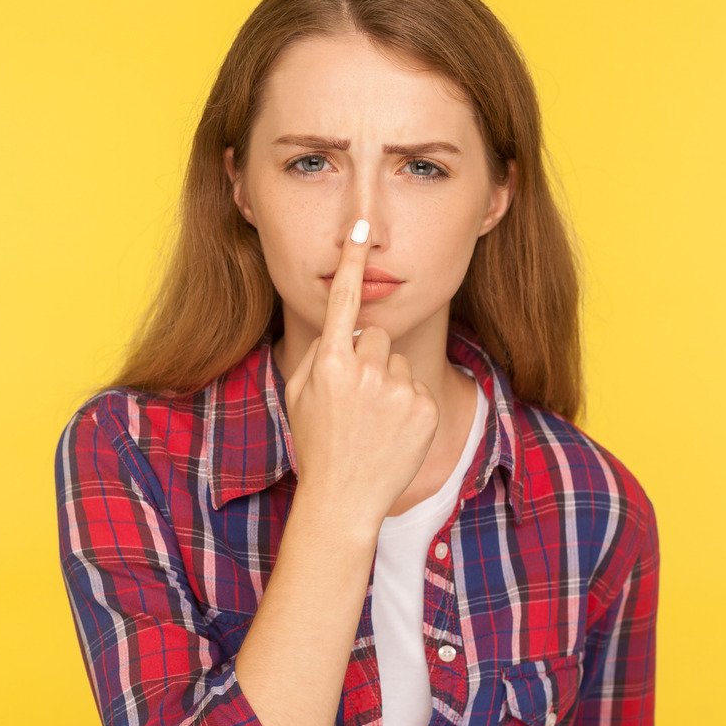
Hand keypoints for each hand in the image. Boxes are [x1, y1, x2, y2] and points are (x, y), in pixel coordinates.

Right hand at [284, 217, 440, 532]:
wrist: (344, 498)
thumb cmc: (317, 443)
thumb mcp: (301, 394)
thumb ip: (322, 353)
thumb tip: (344, 327)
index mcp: (330, 363)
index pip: (344, 300)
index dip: (352, 262)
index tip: (361, 228)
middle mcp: (365, 370)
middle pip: (375, 335)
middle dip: (368, 357)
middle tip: (355, 398)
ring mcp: (398, 389)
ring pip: (397, 362)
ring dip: (387, 383)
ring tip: (372, 421)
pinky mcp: (424, 407)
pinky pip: (415, 388)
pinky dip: (407, 407)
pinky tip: (391, 433)